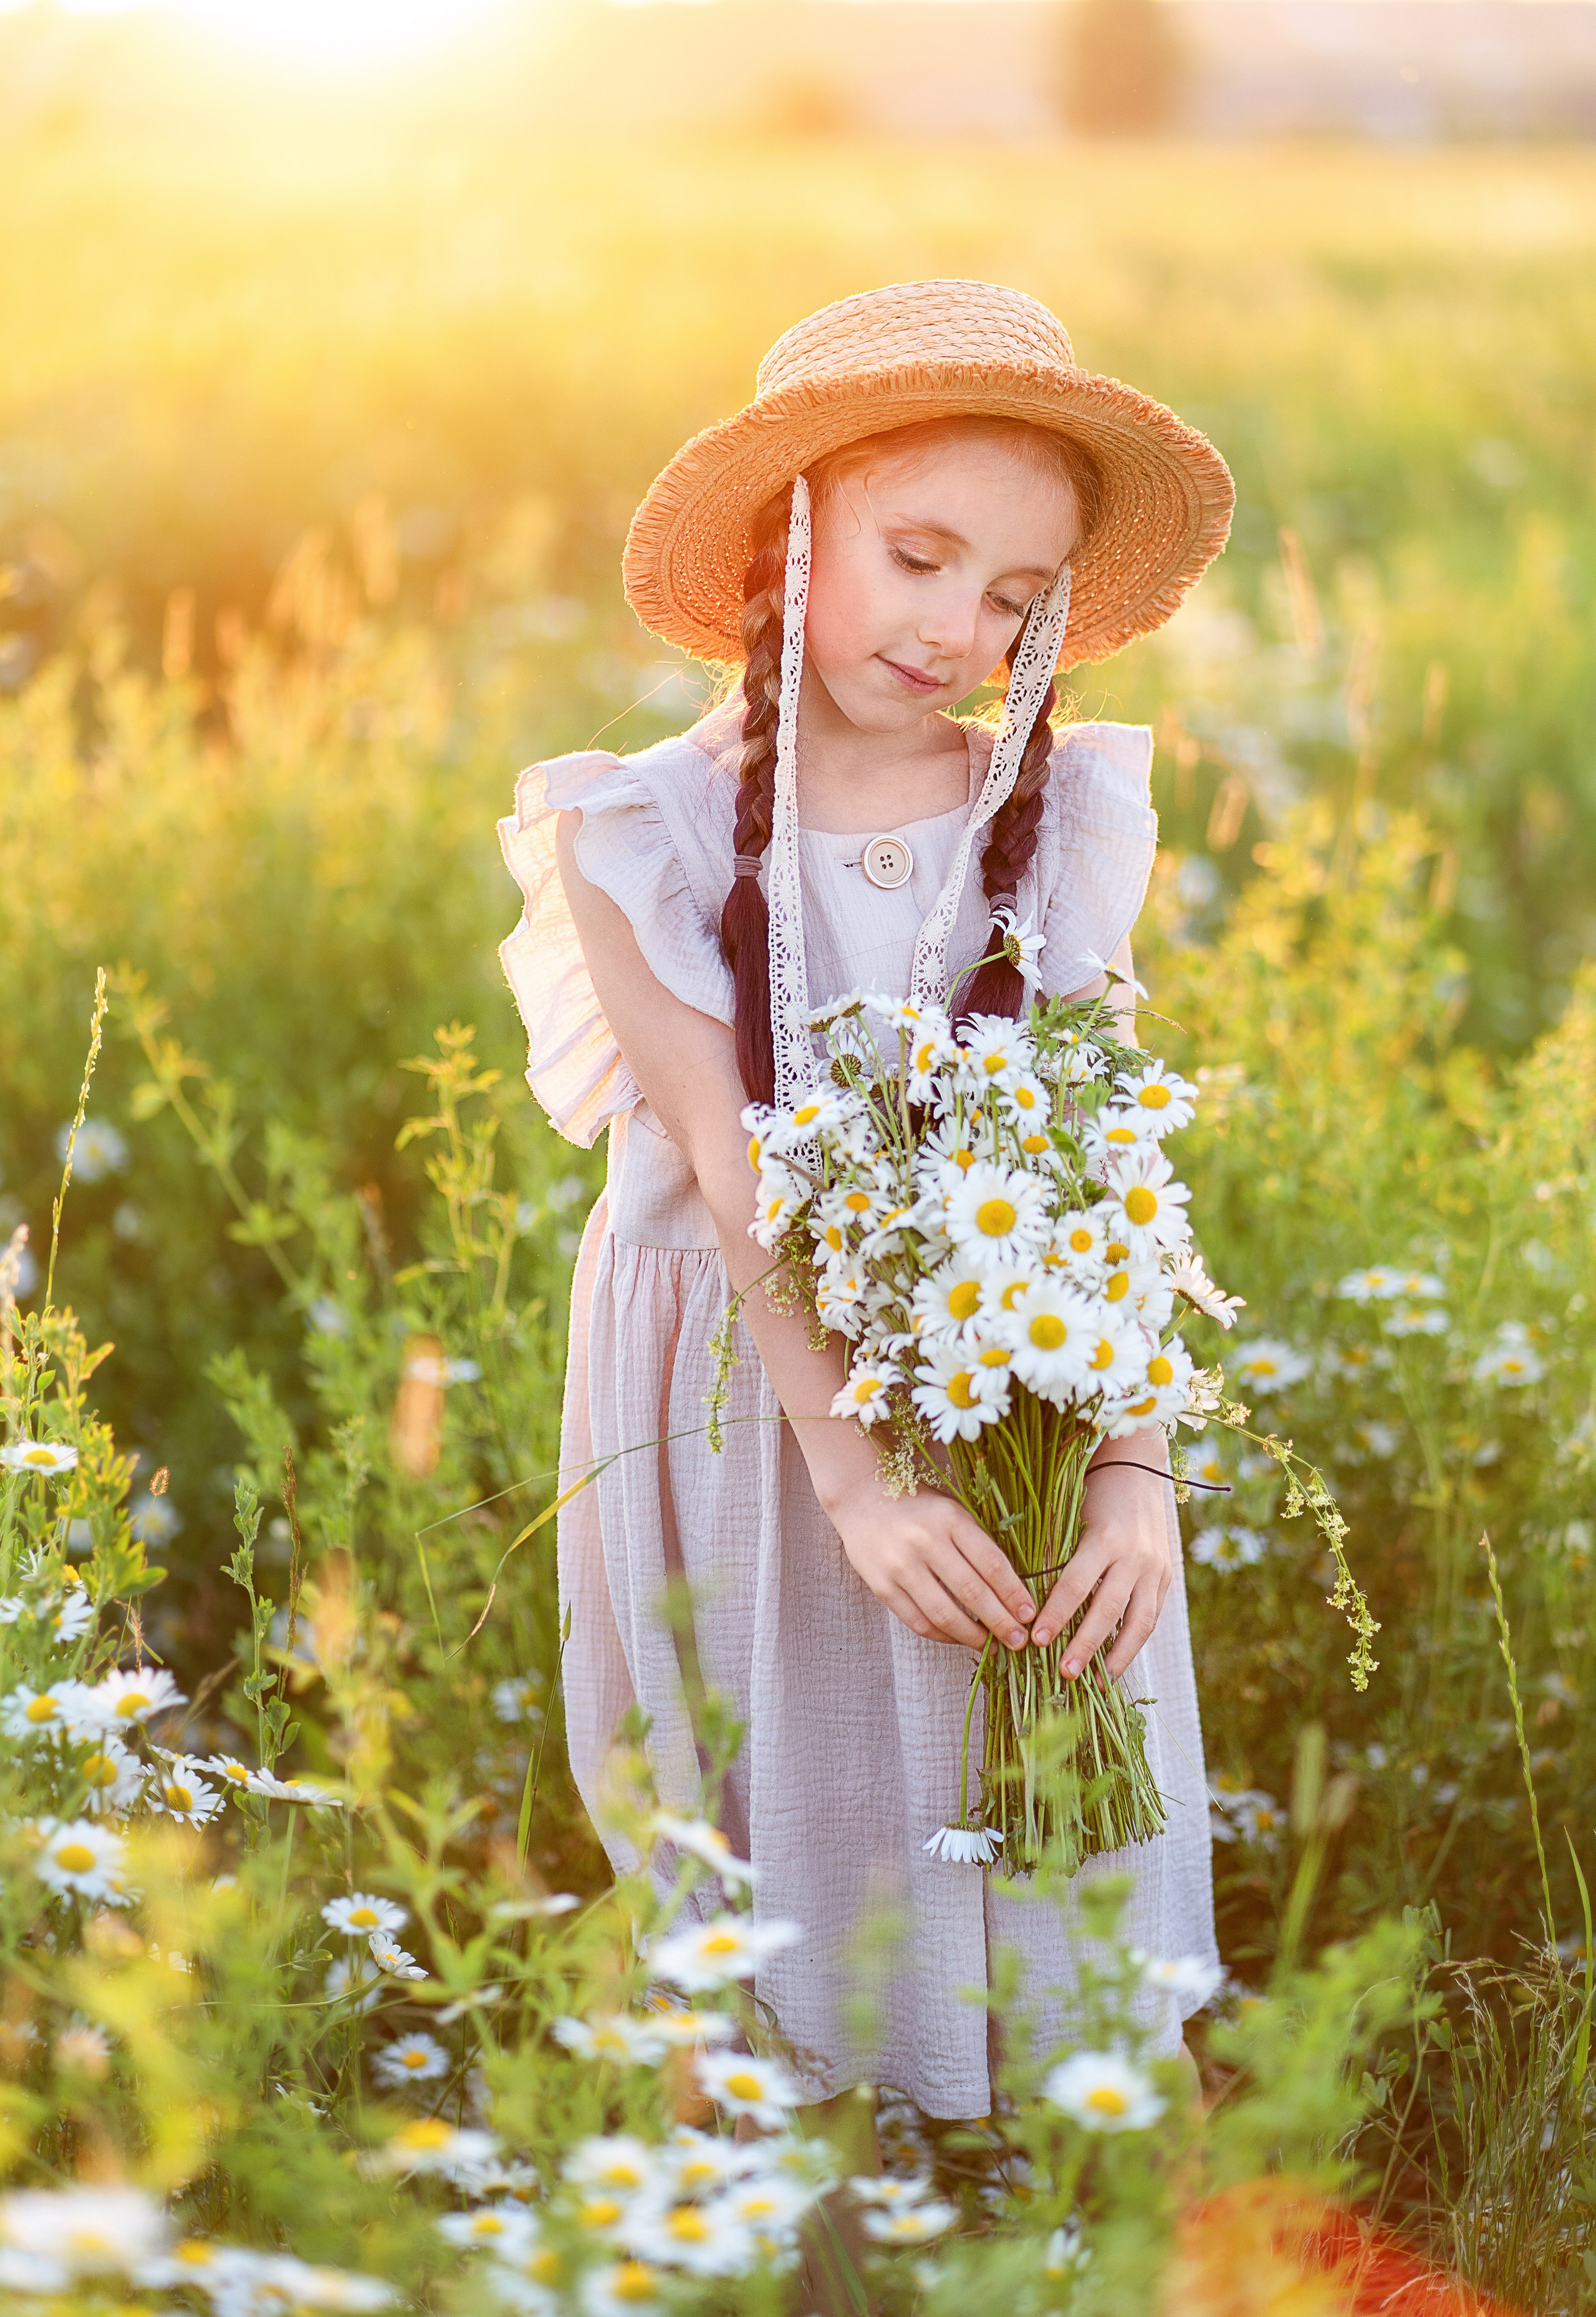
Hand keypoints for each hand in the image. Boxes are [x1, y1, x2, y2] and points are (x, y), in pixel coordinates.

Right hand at [824, 1479, 1038, 1651]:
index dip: (1014, 1593)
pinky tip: (960, 1638)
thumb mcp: (953, 1511)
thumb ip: (978, 1544)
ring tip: (991, 1647)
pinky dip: (944, 1636)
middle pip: (972, 1592)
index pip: (991, 1564)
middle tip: (1019, 1640)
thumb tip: (1012, 1591)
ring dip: (973, 1636)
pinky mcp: (882, 1587)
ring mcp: (900, 1566)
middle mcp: (925, 1542)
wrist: (860, 1498)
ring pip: (944, 1614)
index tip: (1030, 1613)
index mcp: (950, 1519)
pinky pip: (919, 1621)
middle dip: (1001, 1622)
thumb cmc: (919, 1507)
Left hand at [1031, 1460, 1171, 1677]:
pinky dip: (1133, 1643)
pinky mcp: (1166, 1576)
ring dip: (1116, 1656)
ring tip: (1096, 1683)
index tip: (1035, 1639)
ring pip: (1138, 1622)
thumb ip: (1057, 1553)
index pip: (1076, 1584)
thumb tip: (1025, 1598)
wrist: (1139, 1466)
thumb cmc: (1091, 1489)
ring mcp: (1155, 1567)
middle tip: (1063, 1672)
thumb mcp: (1070, 1514)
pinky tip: (1115, 1665)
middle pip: (1108, 1610)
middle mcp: (1135, 1555)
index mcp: (1105, 1536)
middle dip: (1084, 1645)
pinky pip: (1150, 1617)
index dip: (1056, 1614)